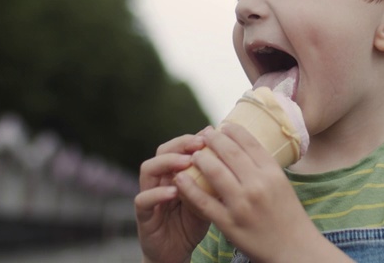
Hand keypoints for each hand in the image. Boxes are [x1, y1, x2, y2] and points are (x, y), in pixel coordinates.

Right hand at [135, 131, 210, 262]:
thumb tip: (239, 157)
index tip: (211, 132)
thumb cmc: (194, 222)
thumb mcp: (209, 198)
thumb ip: (215, 180)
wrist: (176, 252)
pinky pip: (143, 200)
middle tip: (199, 143)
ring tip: (185, 162)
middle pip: (162, 150)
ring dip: (167, 163)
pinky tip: (173, 191)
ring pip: (148, 169)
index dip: (193, 137)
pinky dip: (157, 193)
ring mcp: (149, 195)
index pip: (180, 145)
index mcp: (175, 171)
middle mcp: (160, 178)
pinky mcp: (144, 215)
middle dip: (180, 144)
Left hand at [174, 124, 349, 261]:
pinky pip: (204, 201)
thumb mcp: (282, 185)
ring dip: (200, 159)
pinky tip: (181, 178)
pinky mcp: (229, 223)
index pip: (250, 143)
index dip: (233, 131)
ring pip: (214, 172)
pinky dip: (190, 187)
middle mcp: (258, 185)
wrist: (294, 249)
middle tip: (204, 134)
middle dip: (213, 140)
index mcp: (273, 173)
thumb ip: (264, 167)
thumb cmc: (288, 216)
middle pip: (230, 153)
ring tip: (193, 154)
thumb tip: (245, 147)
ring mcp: (242, 204)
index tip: (223, 126)